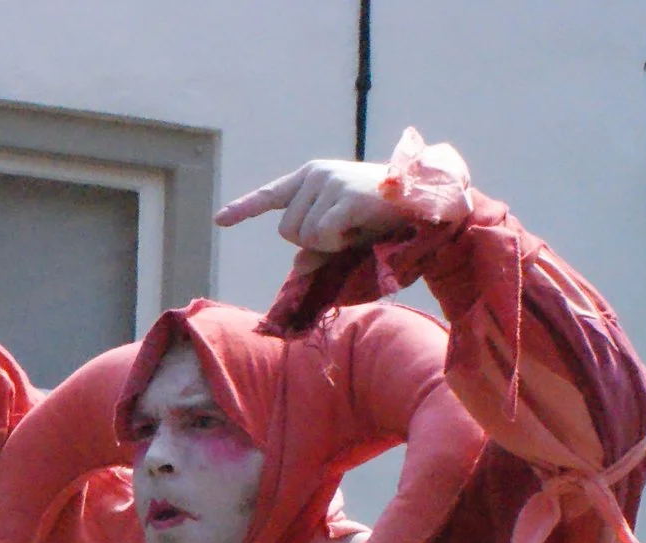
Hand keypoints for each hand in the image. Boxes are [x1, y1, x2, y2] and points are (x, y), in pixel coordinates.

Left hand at [217, 159, 409, 254]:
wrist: (426, 200)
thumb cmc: (386, 217)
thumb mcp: (346, 233)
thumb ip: (318, 248)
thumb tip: (298, 265)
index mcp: (313, 178)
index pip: (271, 195)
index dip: (244, 209)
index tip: (219, 220)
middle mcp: (316, 175)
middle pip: (286, 231)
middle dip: (313, 242)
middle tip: (349, 230)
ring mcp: (329, 182)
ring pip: (302, 237)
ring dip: (329, 244)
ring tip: (359, 225)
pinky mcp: (344, 196)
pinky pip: (322, 237)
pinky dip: (340, 242)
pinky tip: (362, 227)